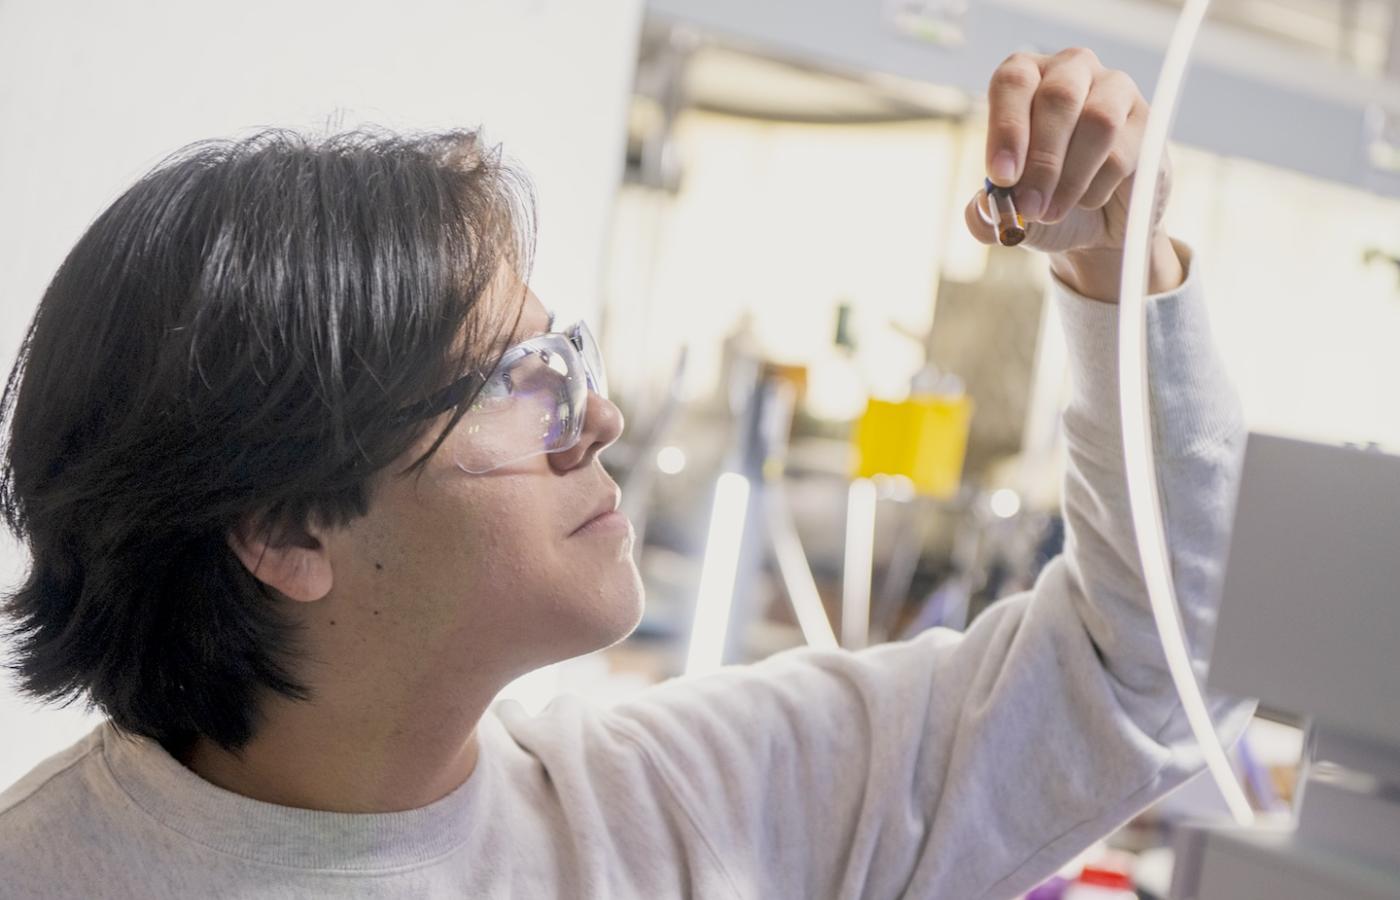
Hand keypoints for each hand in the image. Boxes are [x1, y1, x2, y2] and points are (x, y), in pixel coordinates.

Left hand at [963, 48, 1183, 299]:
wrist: (1097, 224)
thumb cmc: (1044, 200)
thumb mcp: (1008, 212)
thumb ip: (983, 214)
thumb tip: (982, 208)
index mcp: (1026, 77)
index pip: (1014, 82)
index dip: (1006, 129)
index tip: (1001, 177)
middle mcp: (1070, 70)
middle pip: (1059, 98)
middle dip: (1041, 160)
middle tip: (1030, 207)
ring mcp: (1114, 89)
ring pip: (1098, 122)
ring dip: (1071, 177)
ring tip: (1053, 211)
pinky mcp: (1146, 121)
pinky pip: (1124, 151)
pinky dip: (1097, 188)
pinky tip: (1087, 200)